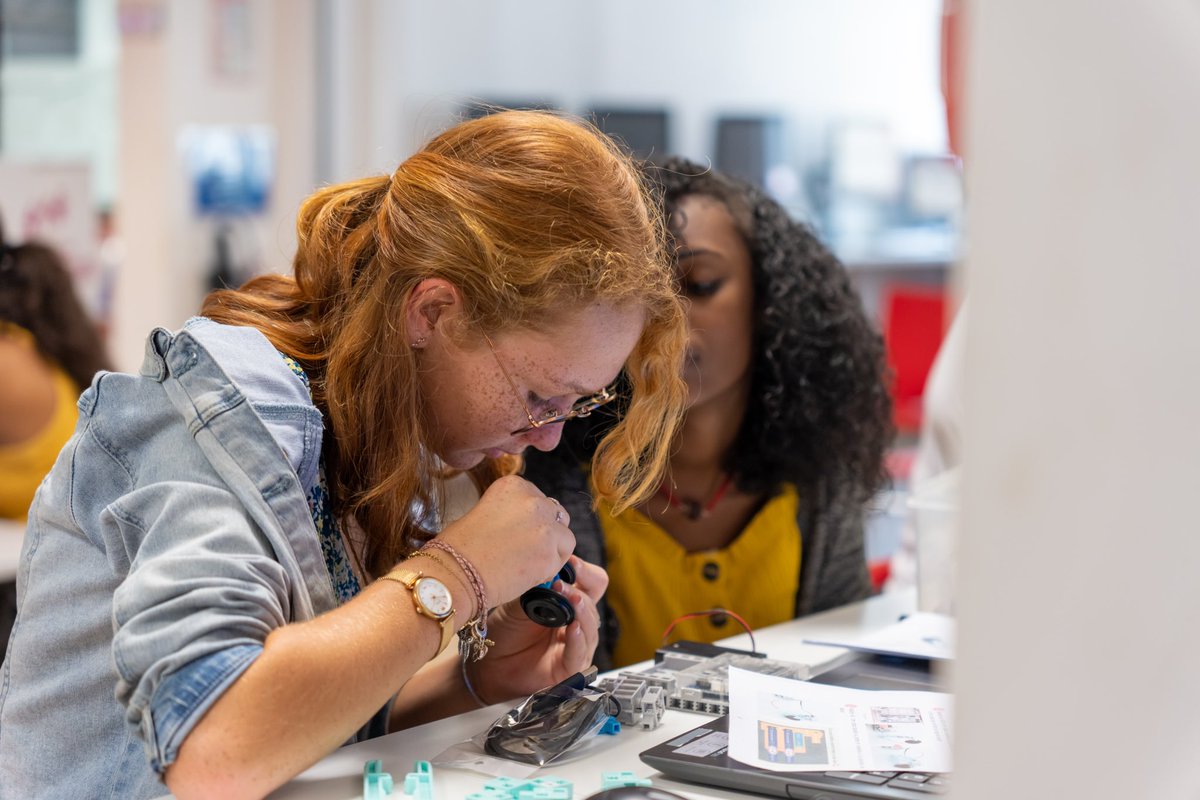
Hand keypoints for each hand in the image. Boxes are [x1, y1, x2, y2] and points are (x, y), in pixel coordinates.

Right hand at [436, 475, 574, 608]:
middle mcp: (533, 499)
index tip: (521, 533)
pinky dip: (551, 567)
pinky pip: (562, 559)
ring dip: (552, 549)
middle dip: (546, 531)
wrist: (455, 572)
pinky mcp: (550, 552)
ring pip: (565, 536)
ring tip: (527, 563)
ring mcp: (545, 525)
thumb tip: (525, 526)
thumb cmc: (459, 548)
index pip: (538, 498)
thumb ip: (510, 512)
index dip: (532, 519)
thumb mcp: (484, 512)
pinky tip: (529, 573)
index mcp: (513, 485)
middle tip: (527, 549)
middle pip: (556, 514)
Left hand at [468, 555, 607, 702]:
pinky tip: (574, 628)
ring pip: (591, 625)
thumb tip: (550, 563)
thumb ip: (537, 586)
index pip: (591, 582)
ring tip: (571, 600)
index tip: (570, 561)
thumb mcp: (519, 602)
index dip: (584, 571)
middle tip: (562, 583)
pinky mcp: (570, 668)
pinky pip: (580, 652)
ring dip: (581, 610)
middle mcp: (577, 622)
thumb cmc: (505, 632)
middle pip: (595, 600)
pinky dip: (578, 639)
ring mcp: (576, 645)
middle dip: (581, 587)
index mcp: (568, 603)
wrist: (488, 665)